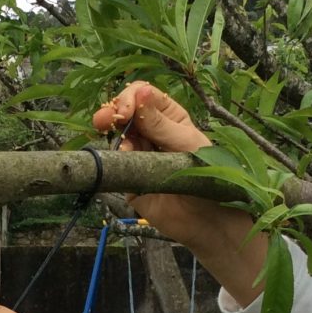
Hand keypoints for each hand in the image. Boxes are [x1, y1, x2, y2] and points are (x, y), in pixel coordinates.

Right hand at [91, 81, 223, 246]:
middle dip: (113, 112)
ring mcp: (138, 154)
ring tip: (118, 144)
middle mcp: (151, 132)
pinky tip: (123, 158)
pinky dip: (115, 158)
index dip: (131, 97)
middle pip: (125, 113)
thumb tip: (140, 92)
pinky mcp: (128, 177)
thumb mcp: (187, 144)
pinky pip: (115, 163)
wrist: (206, 220)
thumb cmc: (208, 176)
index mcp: (169, 118)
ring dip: (113, 135)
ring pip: (116, 136)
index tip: (126, 110)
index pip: (144, 95)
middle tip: (103, 120)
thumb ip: (160, 123)